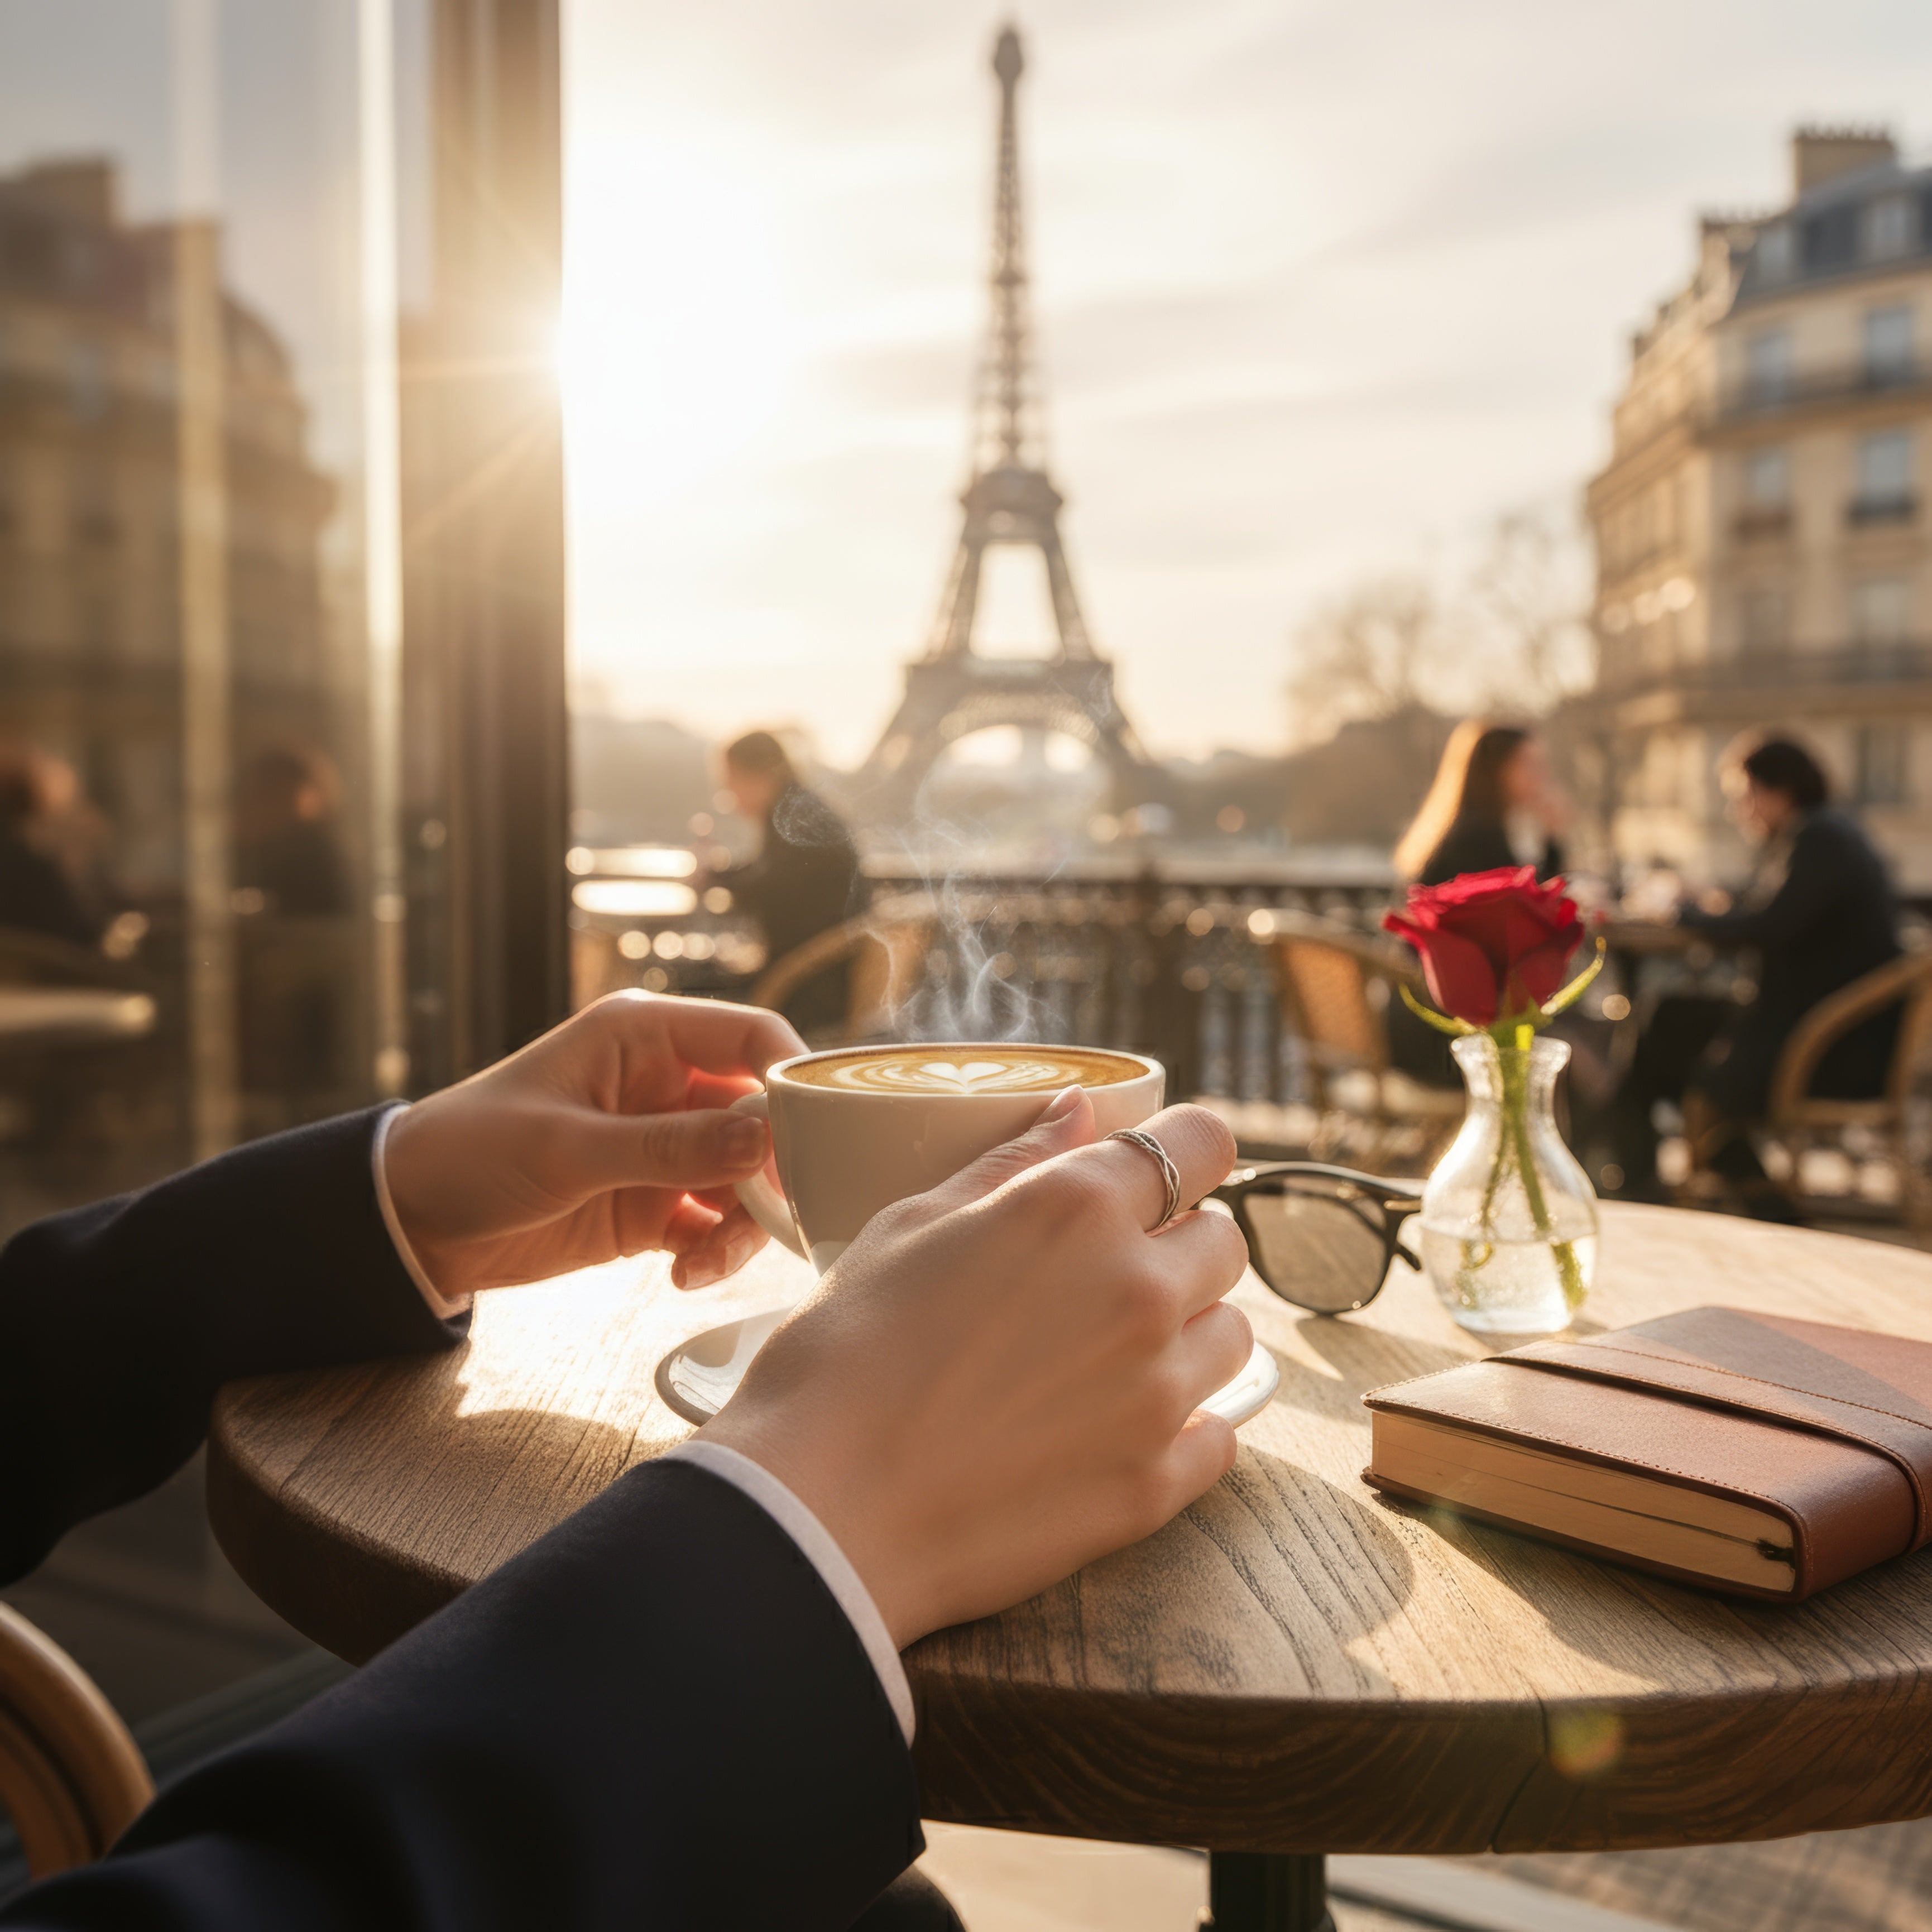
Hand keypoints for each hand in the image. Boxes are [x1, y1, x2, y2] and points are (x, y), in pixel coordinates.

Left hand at [384, 992, 804, 1298]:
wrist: (408, 1223)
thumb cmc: (469, 1152)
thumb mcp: (567, 1148)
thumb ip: (670, 1146)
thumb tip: (767, 1137)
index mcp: (644, 1036)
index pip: (751, 1037)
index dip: (791, 1080)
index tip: (818, 1136)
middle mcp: (666, 1085)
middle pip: (762, 1115)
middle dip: (777, 1168)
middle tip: (781, 1216)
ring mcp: (664, 1147)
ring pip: (746, 1177)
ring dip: (745, 1222)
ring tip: (710, 1261)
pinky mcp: (654, 1203)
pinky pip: (714, 1223)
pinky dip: (713, 1252)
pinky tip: (684, 1277)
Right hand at [700, 1092, 1250, 1646]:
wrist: (816, 1511)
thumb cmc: (842, 1354)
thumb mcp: (910, 1225)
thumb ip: (1011, 1163)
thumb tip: (1079, 1113)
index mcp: (1077, 1208)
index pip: (1203, 1142)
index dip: (1187, 1152)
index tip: (1161, 1174)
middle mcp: (1139, 1291)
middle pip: (1224, 1241)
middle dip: (1179, 1244)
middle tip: (1106, 1274)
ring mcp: (1156, 1395)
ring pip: (1233, 1335)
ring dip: (1189, 1332)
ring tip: (1105, 1354)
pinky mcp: (1153, 1486)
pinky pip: (1219, 1435)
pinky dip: (1182, 1427)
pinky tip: (1112, 1429)